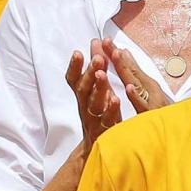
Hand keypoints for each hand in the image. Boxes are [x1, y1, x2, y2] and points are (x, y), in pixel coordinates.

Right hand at [66, 39, 121, 154]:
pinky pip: (107, 120)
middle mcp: (85, 107)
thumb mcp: (96, 89)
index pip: (74, 80)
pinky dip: (111, 109)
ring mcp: (94, 120)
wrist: (96, 149)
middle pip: (83, 89)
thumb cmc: (99, 112)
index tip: (77, 52)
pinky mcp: (105, 131)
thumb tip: (95, 42)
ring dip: (98, 88)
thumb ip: (96, 67)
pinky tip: (116, 99)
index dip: (74, 67)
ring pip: (93, 104)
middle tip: (97, 58)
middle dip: (89, 72)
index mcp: (83, 96)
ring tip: (103, 74)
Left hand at [101, 38, 170, 113]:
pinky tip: (129, 88)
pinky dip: (136, 96)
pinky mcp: (152, 116)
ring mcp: (151, 101)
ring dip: (127, 69)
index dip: (116, 54)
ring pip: (136, 84)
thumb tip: (124, 52)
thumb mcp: (150, 91)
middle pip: (131, 71)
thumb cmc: (165, 112)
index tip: (104, 40)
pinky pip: (143, 106)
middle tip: (107, 42)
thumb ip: (137, 73)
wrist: (182, 131)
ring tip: (118, 55)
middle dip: (118, 56)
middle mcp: (149, 90)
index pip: (128, 67)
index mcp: (146, 85)